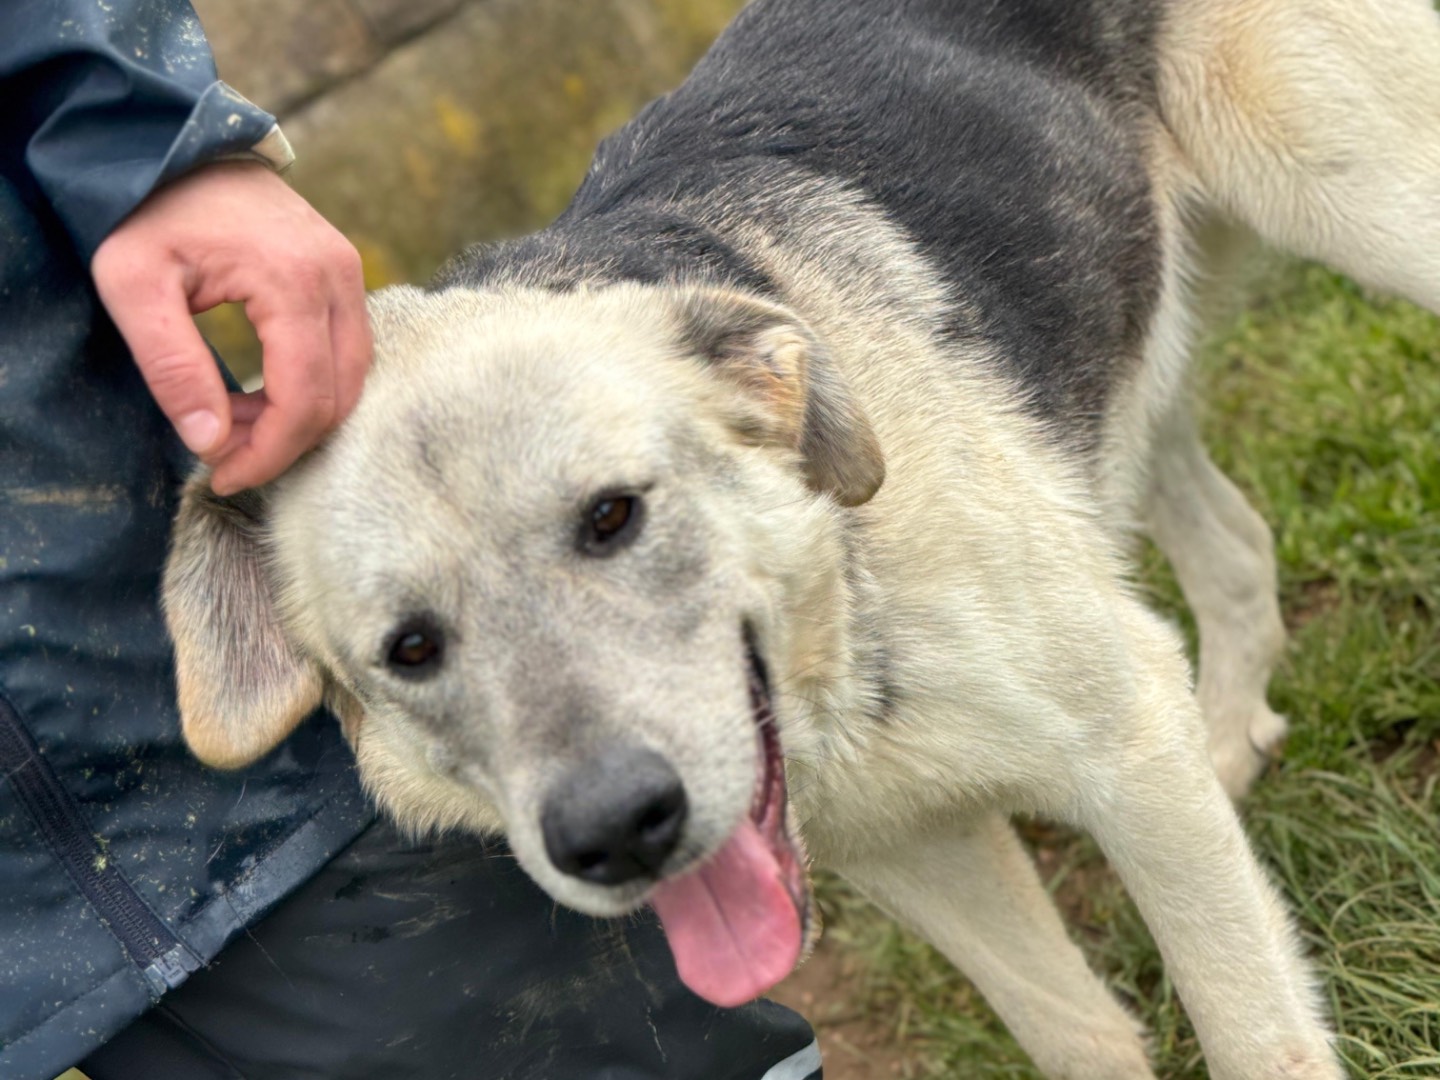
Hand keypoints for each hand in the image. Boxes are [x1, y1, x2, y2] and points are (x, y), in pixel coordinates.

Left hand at [92, 162, 370, 494]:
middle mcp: (337, 278)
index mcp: (292, 282)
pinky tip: (258, 392)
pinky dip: (310, 387)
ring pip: (351, 380)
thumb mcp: (133, 287)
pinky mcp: (345, 275)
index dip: (269, 453)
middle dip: (284, 440)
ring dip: (298, 416)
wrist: (180, 145)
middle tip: (223, 452)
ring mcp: (349, 274)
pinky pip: (347, 353)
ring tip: (234, 420)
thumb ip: (171, 367)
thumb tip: (208, 442)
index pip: (304, 399)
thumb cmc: (150, 210)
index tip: (222, 475)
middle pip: (338, 397)